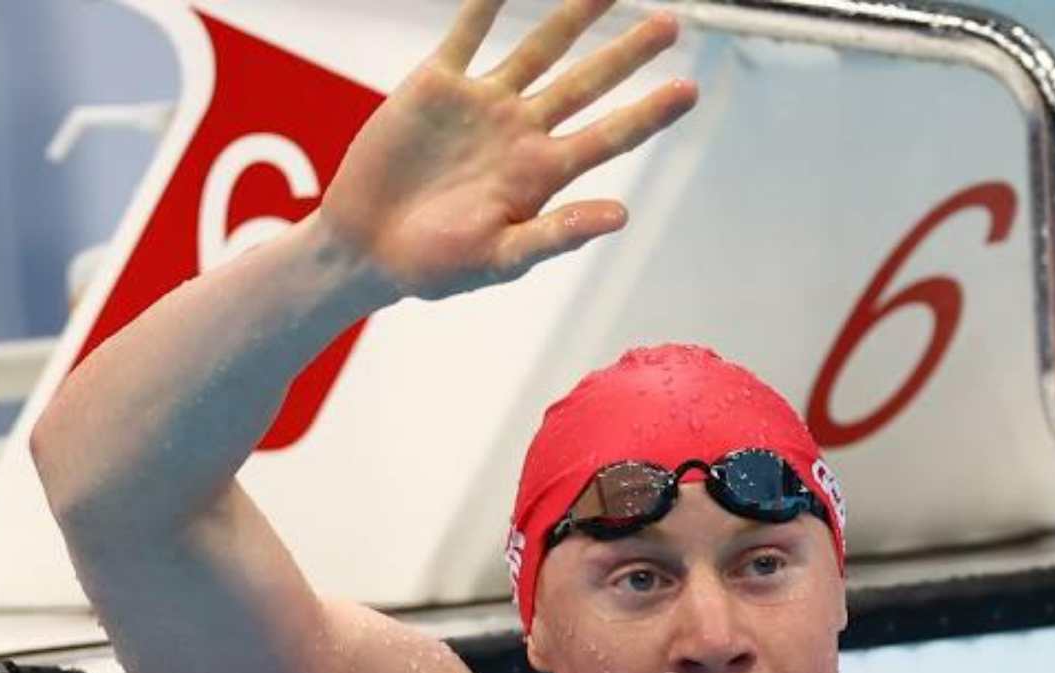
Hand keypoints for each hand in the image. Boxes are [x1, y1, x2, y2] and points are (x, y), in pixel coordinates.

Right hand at [319, 0, 697, 299]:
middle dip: (627, 53)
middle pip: (585, 83)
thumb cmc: (433, 266)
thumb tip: (620, 215)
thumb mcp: (499, 259)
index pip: (609, 136)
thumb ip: (557, 234)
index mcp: (542, 174)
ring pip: (537, 49)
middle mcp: (521, 133)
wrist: (365, 247)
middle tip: (670, 24)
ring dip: (572, 16)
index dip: (650, 113)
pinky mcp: (436, 86)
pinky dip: (485, 4)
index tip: (689, 90)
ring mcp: (482, 105)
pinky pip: (467, 33)